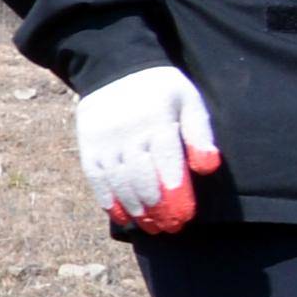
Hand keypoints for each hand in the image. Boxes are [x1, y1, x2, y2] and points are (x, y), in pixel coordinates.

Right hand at [76, 65, 223, 233]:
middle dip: (157, 208)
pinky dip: (108, 199)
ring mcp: (105, 142)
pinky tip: (121, 216)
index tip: (185, 217)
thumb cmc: (160, 89)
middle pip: (142, 179)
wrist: (114, 68)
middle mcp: (128, 133)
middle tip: (169, 228)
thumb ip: (199, 133)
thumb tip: (208, 167)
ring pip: (119, 182)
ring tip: (149, 227)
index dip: (176, 195)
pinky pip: (96, 178)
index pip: (167, 166)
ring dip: (135, 209)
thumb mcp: (188, 100)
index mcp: (157, 121)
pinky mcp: (88, 146)